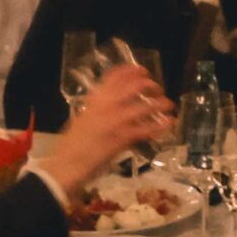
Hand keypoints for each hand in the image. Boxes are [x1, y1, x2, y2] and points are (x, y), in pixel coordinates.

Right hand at [39, 66, 172, 200]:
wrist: (66, 165)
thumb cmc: (72, 145)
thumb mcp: (83, 119)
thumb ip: (99, 110)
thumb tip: (115, 107)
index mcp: (94, 99)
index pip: (114, 76)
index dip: (132, 71)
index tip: (143, 70)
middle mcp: (105, 105)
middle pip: (134, 87)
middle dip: (150, 86)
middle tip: (157, 90)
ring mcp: (115, 121)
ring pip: (144, 107)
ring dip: (160, 104)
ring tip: (169, 105)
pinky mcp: (122, 138)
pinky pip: (146, 129)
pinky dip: (159, 126)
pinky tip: (168, 124)